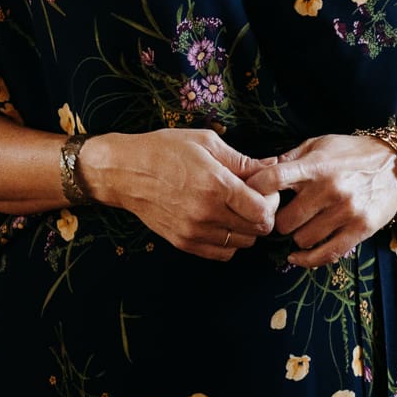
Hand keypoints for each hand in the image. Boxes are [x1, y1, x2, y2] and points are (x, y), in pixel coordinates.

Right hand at [79, 130, 278, 261]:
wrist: (125, 172)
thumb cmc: (164, 150)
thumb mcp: (206, 143)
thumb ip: (242, 161)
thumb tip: (272, 167)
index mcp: (217, 186)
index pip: (263, 212)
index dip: (272, 202)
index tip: (265, 190)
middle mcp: (207, 214)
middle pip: (256, 231)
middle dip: (262, 215)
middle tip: (253, 199)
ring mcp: (194, 232)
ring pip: (241, 245)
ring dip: (246, 229)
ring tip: (235, 210)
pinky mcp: (183, 243)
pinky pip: (220, 254)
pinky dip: (228, 241)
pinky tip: (221, 222)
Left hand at [246, 134, 396, 267]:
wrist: (396, 165)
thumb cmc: (352, 153)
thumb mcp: (319, 145)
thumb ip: (289, 159)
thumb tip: (256, 173)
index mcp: (315, 166)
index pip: (272, 180)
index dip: (255, 191)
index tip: (251, 198)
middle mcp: (330, 189)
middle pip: (284, 221)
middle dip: (278, 221)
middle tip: (282, 217)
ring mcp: (346, 211)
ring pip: (302, 240)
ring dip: (296, 237)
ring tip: (301, 227)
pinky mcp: (360, 230)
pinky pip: (325, 255)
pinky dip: (306, 259)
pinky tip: (297, 256)